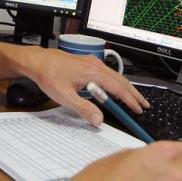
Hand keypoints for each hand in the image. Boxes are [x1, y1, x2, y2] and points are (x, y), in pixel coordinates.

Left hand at [25, 48, 148, 125]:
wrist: (38, 61)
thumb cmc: (49, 75)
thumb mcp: (65, 96)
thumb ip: (84, 109)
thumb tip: (99, 119)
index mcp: (93, 72)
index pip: (118, 88)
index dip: (130, 100)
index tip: (138, 109)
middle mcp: (96, 65)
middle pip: (121, 80)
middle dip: (133, 94)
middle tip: (143, 106)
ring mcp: (92, 63)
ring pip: (115, 76)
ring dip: (125, 88)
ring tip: (133, 99)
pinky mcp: (87, 63)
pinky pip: (108, 73)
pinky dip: (116, 83)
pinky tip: (115, 89)